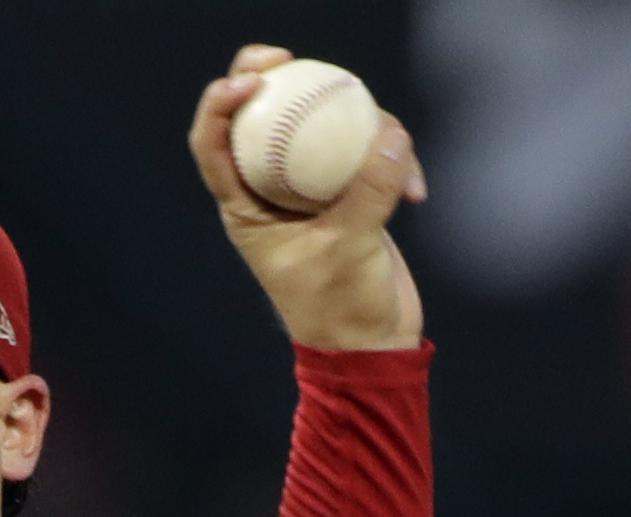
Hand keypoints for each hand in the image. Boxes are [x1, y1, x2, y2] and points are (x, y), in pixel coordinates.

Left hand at [190, 44, 427, 351]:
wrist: (373, 344)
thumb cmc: (341, 309)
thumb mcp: (350, 250)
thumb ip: (367, 192)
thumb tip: (390, 137)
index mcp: (245, 208)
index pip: (214, 145)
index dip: (219, 104)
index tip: (250, 81)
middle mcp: (271, 192)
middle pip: (261, 119)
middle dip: (272, 79)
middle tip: (290, 58)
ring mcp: (312, 188)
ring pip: (322, 127)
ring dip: (359, 125)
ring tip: (394, 150)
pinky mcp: (351, 191)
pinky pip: (367, 151)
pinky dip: (395, 161)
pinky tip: (416, 190)